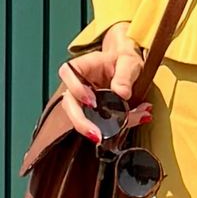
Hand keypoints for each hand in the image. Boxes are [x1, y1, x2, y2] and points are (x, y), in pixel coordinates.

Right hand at [56, 24, 145, 140]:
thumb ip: (125, 76)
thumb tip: (121, 94)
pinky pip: (95, 122)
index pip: (67, 72)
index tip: (92, 101)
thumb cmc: (124, 59)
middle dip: (79, 121)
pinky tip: (127, 125)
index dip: (75, 88)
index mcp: (85, 65)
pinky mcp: (92, 111)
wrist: (128, 66)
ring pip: (77, 116)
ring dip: (89, 129)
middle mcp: (79, 83)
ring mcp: (83, 99)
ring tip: (102, 138)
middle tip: (95, 134)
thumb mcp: (129, 62)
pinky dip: (112, 128)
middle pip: (68, 102)